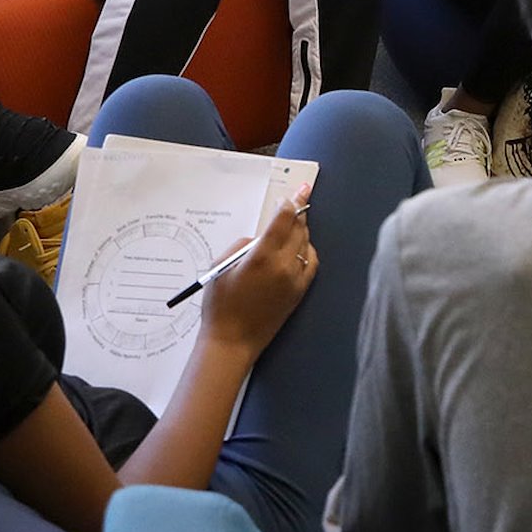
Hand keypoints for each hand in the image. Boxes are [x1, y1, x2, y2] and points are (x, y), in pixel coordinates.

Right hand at [200, 195, 314, 353]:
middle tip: (298, 202)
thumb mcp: (221, 266)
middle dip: (299, 214)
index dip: (294, 201)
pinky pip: (311, 264)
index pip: (285, 220)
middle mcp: (283, 267)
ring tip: (294, 225)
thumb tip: (261, 237)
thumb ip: (243, 245)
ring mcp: (294, 281)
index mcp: (262, 257)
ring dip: (301, 232)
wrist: (232, 341)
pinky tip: (300, 248)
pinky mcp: (299, 293)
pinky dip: (307, 251)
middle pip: (298, 230)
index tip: (301, 190)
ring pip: (306, 245)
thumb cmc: (220, 305)